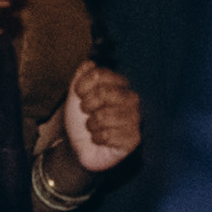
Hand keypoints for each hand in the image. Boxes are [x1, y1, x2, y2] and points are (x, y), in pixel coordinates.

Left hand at [60, 59, 143, 173]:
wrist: (82, 147)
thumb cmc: (82, 120)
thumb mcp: (76, 97)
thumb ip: (81, 77)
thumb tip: (89, 64)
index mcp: (119, 84)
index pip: (99, 74)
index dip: (82, 85)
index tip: (79, 95)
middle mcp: (131, 98)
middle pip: (103, 93)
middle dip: (87, 105)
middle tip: (88, 113)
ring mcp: (135, 118)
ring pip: (104, 116)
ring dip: (91, 124)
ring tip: (95, 127)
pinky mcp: (134, 138)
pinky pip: (108, 135)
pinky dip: (97, 139)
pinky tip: (101, 139)